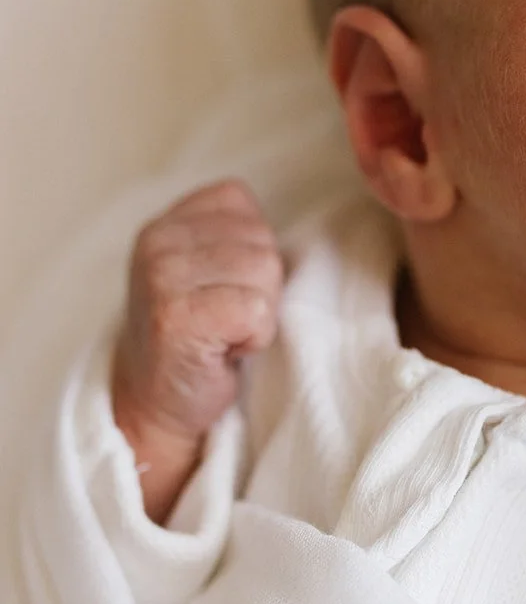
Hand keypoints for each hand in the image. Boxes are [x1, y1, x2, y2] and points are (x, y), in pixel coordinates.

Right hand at [111, 179, 283, 522]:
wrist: (155, 403)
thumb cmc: (195, 335)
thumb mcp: (204, 267)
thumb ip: (234, 236)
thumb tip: (292, 232)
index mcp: (167, 222)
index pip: (240, 201)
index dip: (249, 249)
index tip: (221, 288)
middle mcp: (158, 242)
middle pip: (261, 239)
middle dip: (260, 285)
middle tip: (224, 318)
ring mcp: (163, 279)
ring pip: (265, 270)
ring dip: (259, 312)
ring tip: (224, 333)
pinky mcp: (178, 319)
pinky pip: (257, 310)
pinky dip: (254, 337)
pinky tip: (224, 351)